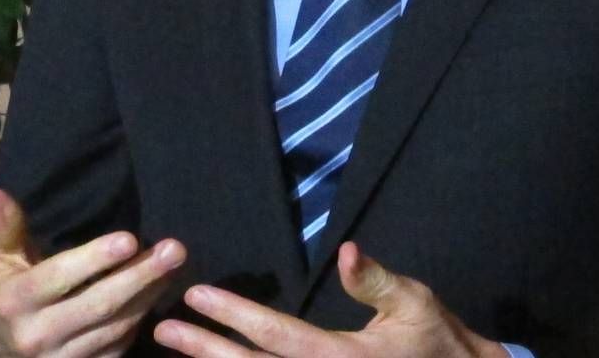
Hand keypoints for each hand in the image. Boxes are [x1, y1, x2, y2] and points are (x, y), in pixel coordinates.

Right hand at [0, 187, 186, 356]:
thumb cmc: (5, 287)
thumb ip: (4, 226)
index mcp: (15, 302)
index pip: (59, 277)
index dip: (95, 259)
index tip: (130, 238)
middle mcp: (37, 336)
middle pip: (98, 304)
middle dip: (140, 276)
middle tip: (175, 249)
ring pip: (115, 327)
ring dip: (148, 295)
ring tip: (173, 264)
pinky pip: (118, 347)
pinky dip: (140, 319)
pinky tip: (156, 291)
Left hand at [153, 242, 503, 357]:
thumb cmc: (437, 341)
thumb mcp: (414, 303)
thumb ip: (376, 281)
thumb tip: (348, 251)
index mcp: (341, 357)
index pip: (275, 334)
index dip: (232, 314)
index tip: (194, 295)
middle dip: (203, 350)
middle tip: (161, 330)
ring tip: (173, 351)